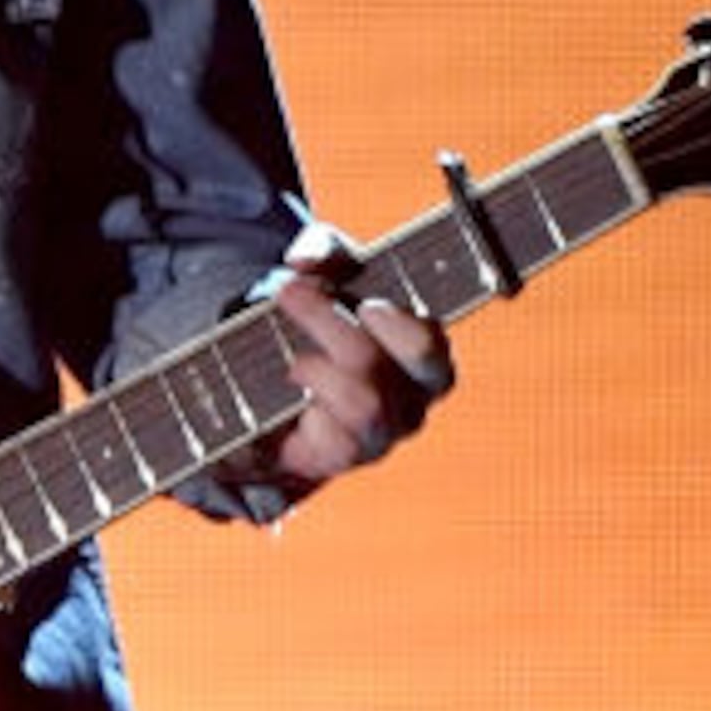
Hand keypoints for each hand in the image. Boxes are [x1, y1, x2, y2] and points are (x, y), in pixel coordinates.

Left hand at [260, 260, 453, 493]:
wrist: (280, 391)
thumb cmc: (324, 324)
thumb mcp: (327, 275)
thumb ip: (323, 250)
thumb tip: (304, 260)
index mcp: (423, 357)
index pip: (430, 345)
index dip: (401, 325)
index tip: (366, 304)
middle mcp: (412, 401)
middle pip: (390, 373)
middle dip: (337, 327)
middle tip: (291, 295)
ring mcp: (382, 436)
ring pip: (367, 405)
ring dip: (319, 370)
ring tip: (294, 360)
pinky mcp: (346, 460)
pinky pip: (338, 443)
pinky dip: (309, 414)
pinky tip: (291, 393)